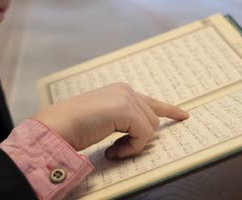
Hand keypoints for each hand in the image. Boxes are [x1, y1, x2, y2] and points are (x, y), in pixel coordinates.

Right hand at [31, 83, 188, 159]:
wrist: (58, 126)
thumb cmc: (75, 126)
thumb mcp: (104, 120)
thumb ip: (124, 121)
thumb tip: (143, 135)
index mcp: (119, 91)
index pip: (150, 101)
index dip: (169, 110)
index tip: (184, 115)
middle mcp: (125, 90)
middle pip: (152, 119)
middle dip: (140, 138)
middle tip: (119, 149)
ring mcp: (126, 98)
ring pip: (150, 128)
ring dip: (134, 145)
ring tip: (114, 150)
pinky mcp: (126, 109)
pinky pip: (143, 135)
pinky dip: (131, 148)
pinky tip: (114, 151)